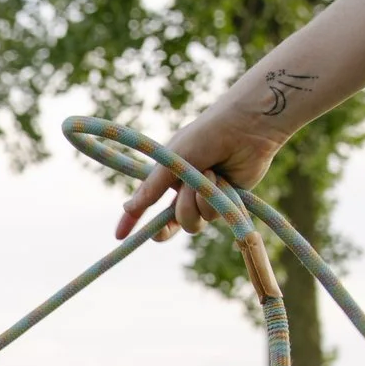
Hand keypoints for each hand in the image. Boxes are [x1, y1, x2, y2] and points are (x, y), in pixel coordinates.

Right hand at [112, 98, 287, 242]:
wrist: (245, 129)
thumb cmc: (206, 136)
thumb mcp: (173, 160)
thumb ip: (152, 187)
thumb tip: (128, 207)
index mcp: (168, 177)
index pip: (146, 204)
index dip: (133, 221)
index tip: (119, 236)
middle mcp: (185, 191)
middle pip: (175, 221)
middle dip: (182, 209)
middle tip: (189, 190)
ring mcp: (206, 198)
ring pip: (195, 222)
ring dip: (201, 200)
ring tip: (211, 174)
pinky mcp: (226, 202)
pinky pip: (214, 215)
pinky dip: (217, 198)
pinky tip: (225, 178)